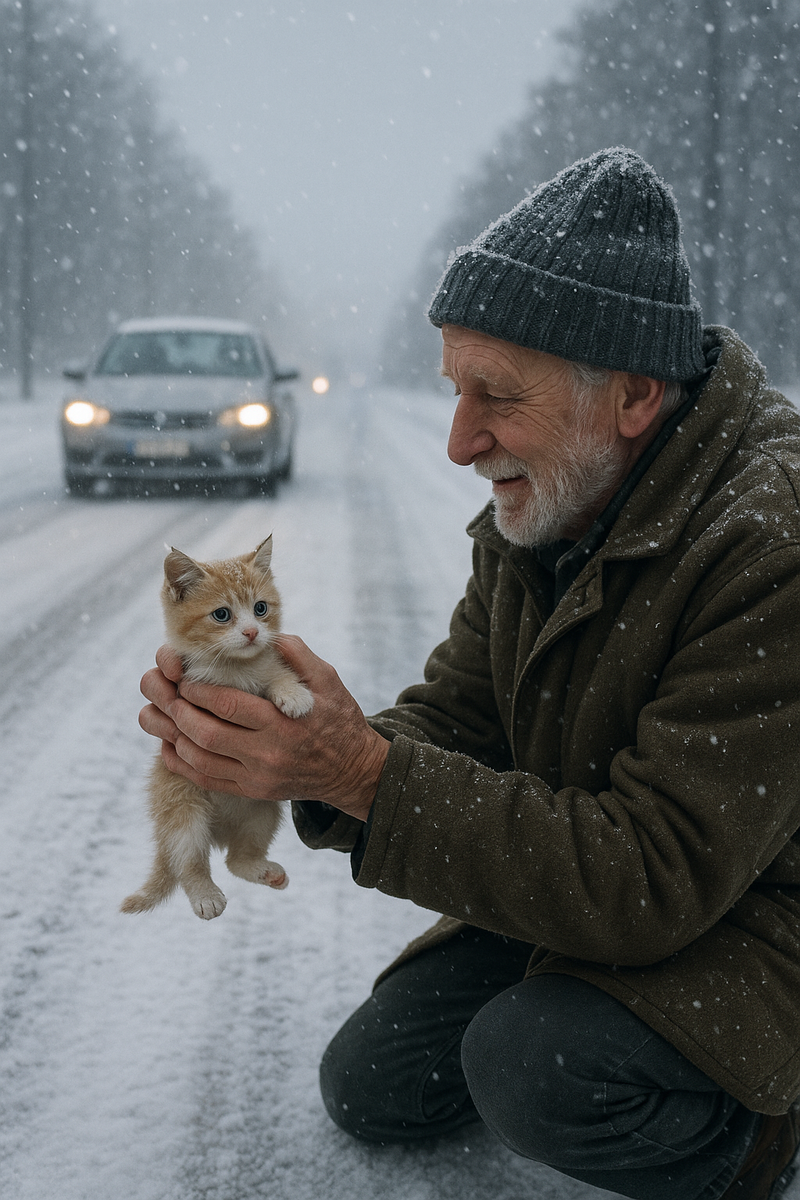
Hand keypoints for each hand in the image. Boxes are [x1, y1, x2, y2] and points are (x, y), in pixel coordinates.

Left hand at [139, 636, 388, 821]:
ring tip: (160, 716)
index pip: (227, 706)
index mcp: (281, 723)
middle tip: (166, 695)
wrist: (353, 770)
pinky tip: (170, 746)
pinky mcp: (252, 792)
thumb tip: (271, 637)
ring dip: (173, 737)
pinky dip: (182, 764)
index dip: (198, 691)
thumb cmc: (339, 718)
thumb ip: (298, 656)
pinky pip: (207, 781)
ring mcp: (257, 777)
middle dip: (178, 712)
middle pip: (205, 734)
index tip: (185, 678)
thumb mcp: (327, 680)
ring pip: (200, 760)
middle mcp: (266, 754)